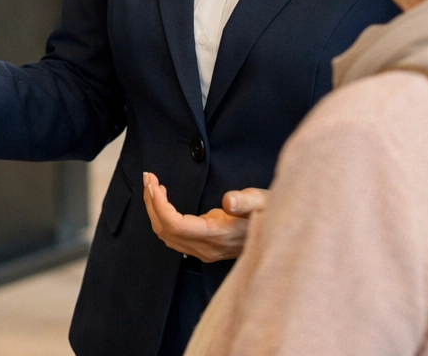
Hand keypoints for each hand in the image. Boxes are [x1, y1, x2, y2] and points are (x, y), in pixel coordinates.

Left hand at [141, 172, 269, 262]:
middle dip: (152, 203)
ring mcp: (205, 251)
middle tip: (148, 177)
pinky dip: (163, 218)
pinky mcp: (204, 249)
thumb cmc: (270, 212)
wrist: (279, 234)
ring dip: (155, 210)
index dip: (159, 205)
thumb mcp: (261, 202)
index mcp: (218, 235)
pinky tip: (163, 201)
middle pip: (166, 230)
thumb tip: (228, 201)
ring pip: (167, 236)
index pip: (176, 226)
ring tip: (152, 185)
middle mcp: (207, 248)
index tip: (153, 182)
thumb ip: (244, 202)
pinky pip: (174, 237)